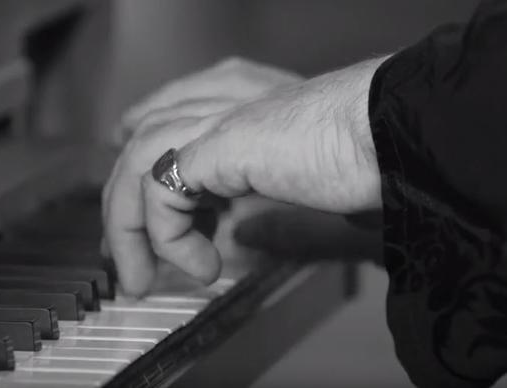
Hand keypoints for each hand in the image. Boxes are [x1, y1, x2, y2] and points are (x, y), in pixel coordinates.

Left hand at [103, 57, 385, 295]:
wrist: (399, 137)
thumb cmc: (376, 164)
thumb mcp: (308, 201)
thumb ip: (268, 213)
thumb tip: (240, 233)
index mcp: (249, 105)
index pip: (172, 116)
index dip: (145, 162)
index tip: (139, 214)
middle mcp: (227, 102)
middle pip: (144, 137)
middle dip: (123, 201)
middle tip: (120, 255)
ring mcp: (220, 117)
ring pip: (138, 160)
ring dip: (129, 228)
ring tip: (141, 277)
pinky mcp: (220, 142)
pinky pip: (162, 189)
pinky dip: (168, 235)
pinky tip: (202, 264)